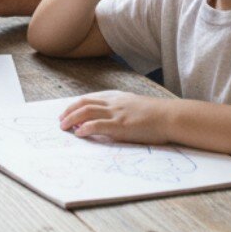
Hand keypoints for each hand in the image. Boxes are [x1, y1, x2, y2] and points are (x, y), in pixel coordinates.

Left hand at [59, 90, 173, 144]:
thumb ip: (122, 109)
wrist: (169, 116)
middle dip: (69, 111)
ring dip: (72, 119)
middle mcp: (113, 103)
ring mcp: (116, 113)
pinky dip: (85, 128)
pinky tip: (79, 133)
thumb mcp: (135, 106)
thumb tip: (112, 118)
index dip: (76, 104)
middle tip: (61, 120)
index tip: (67, 111)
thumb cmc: (156, 115)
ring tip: (64, 127)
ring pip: (86, 112)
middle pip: (84, 103)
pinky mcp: (120, 126)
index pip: (91, 98)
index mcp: (117, 98)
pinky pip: (98, 125)